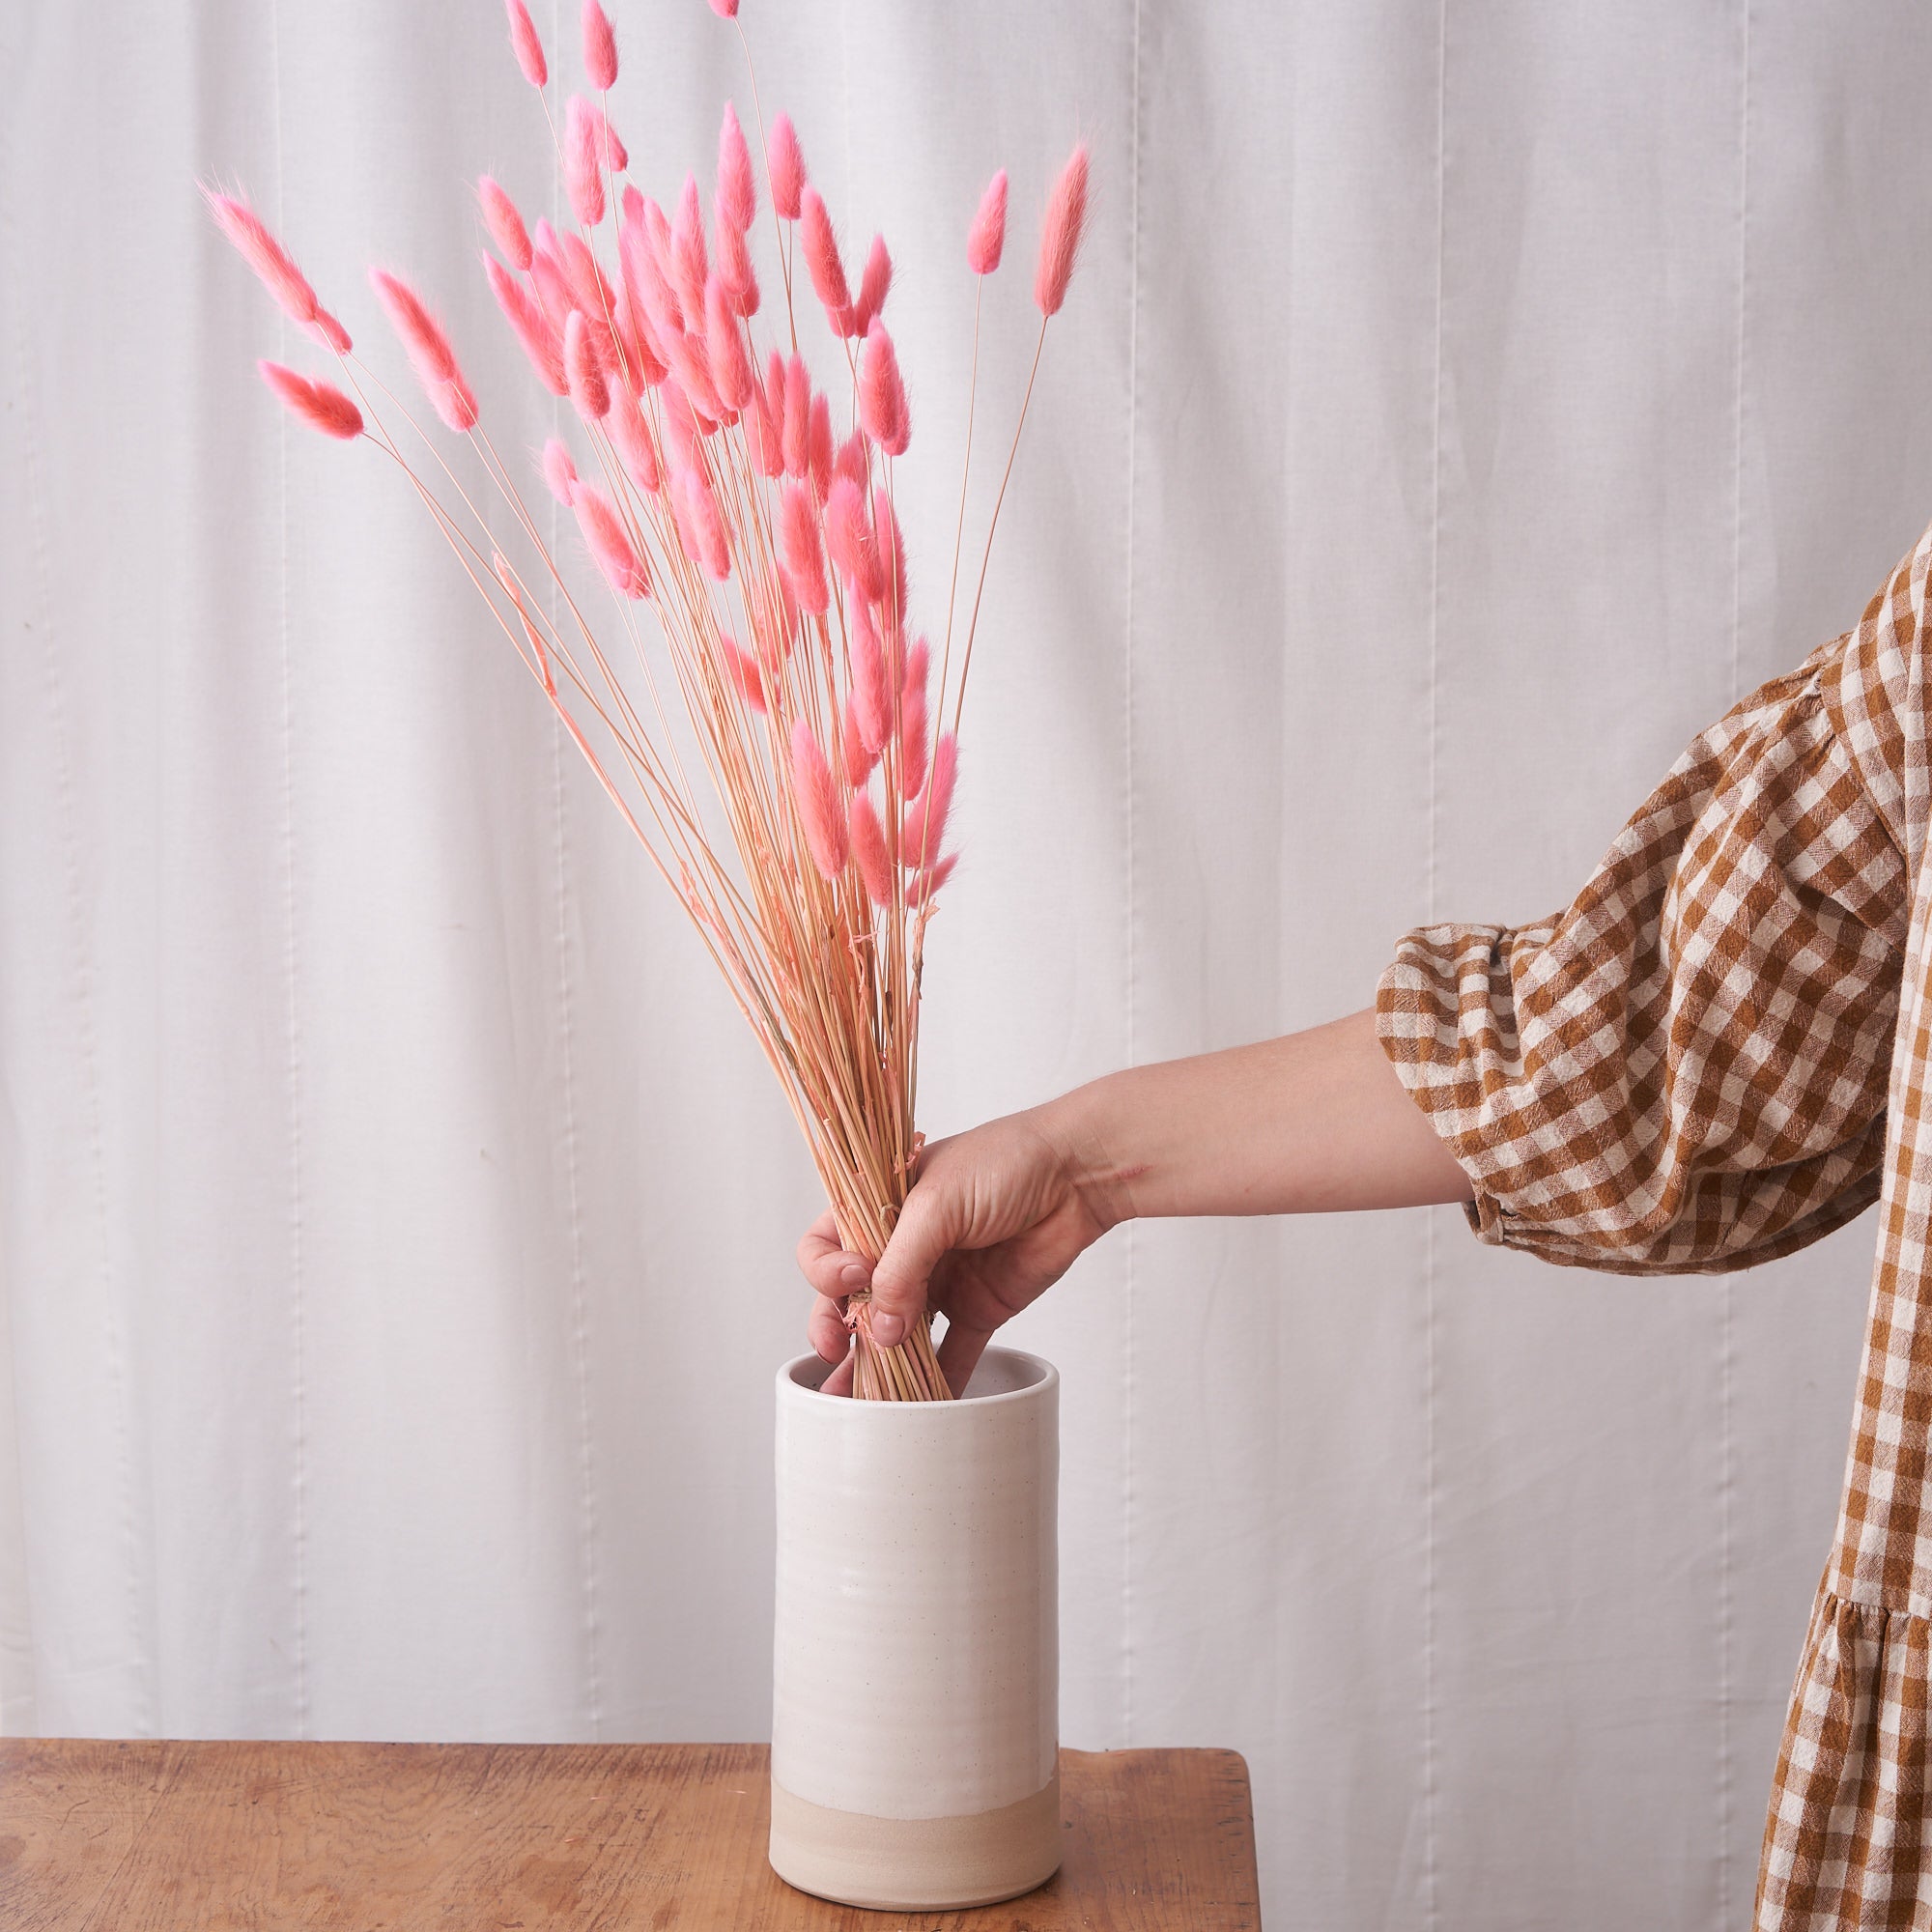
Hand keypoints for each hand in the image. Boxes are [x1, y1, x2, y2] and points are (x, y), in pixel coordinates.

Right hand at [795, 1104, 1115, 1394]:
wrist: (1076, 1173)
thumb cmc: (1005, 1161)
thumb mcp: (938, 1202)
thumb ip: (902, 1267)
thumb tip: (880, 1329)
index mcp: (880, 1207)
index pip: (827, 1245)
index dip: (827, 1270)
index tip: (853, 1279)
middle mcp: (904, 1247)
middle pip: (853, 1297)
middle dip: (836, 1328)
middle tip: (836, 1353)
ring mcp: (940, 1280)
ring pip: (895, 1333)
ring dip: (876, 1367)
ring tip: (860, 1403)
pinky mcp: (978, 1306)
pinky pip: (951, 1353)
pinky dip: (937, 1382)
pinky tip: (921, 1409)